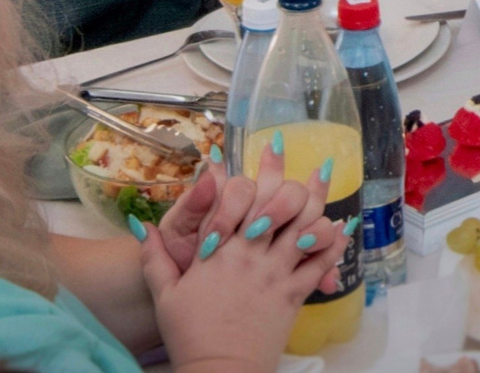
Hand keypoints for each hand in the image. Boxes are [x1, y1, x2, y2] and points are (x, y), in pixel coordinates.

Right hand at [139, 142, 346, 372]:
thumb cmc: (190, 334)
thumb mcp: (165, 294)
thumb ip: (154, 256)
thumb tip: (140, 224)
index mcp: (220, 248)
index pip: (240, 197)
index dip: (256, 170)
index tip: (266, 146)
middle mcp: (251, 253)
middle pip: (280, 205)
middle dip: (292, 179)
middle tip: (306, 162)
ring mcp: (275, 274)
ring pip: (304, 228)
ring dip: (318, 202)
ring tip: (325, 179)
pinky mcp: (292, 296)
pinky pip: (319, 265)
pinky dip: (331, 246)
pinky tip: (339, 229)